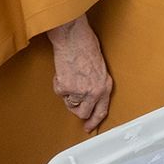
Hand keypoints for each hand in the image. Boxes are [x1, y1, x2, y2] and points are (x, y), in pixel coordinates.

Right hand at [46, 17, 112, 132]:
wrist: (73, 36)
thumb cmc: (85, 44)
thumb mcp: (99, 66)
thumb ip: (97, 82)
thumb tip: (90, 93)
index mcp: (105, 86)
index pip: (101, 111)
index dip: (94, 121)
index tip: (88, 126)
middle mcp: (94, 92)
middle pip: (83, 113)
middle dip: (77, 108)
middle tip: (73, 99)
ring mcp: (80, 91)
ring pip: (70, 103)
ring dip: (68, 94)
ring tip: (69, 76)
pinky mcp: (66, 87)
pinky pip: (60, 92)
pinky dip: (59, 83)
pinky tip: (63, 71)